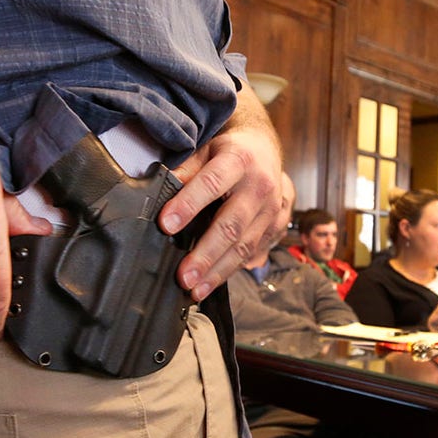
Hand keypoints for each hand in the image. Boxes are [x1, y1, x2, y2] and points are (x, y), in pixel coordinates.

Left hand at [161, 87, 282, 299]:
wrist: (265, 148)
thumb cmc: (228, 150)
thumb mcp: (206, 148)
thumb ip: (186, 168)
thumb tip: (162, 188)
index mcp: (238, 160)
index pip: (211, 184)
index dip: (188, 204)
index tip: (166, 225)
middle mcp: (259, 186)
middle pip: (231, 225)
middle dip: (206, 254)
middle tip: (183, 276)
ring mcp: (271, 208)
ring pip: (244, 245)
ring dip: (218, 271)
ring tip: (195, 289)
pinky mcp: (275, 225)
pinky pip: (253, 253)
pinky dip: (231, 270)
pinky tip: (212, 283)